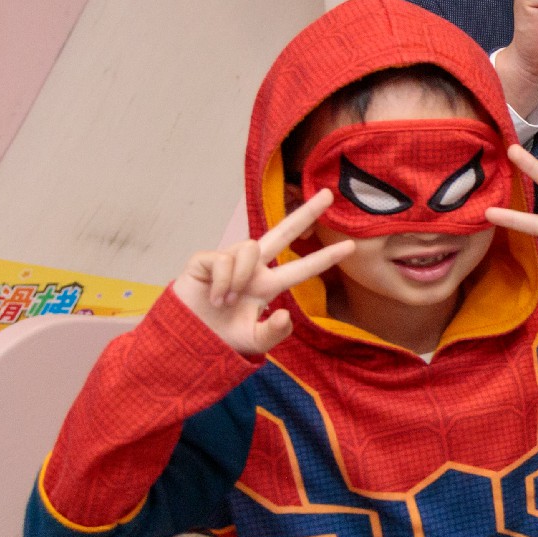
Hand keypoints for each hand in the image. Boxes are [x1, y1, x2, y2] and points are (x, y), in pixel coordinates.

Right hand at [171, 191, 354, 355]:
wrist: (186, 341)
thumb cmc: (221, 338)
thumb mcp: (255, 342)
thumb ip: (274, 333)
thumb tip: (284, 315)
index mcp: (268, 286)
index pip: (302, 267)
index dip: (324, 257)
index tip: (350, 246)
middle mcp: (253, 269)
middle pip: (283, 233)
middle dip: (305, 213)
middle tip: (328, 194)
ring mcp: (229, 261)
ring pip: (250, 247)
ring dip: (241, 277)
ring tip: (225, 302)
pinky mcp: (204, 260)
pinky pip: (224, 259)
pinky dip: (222, 282)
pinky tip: (213, 298)